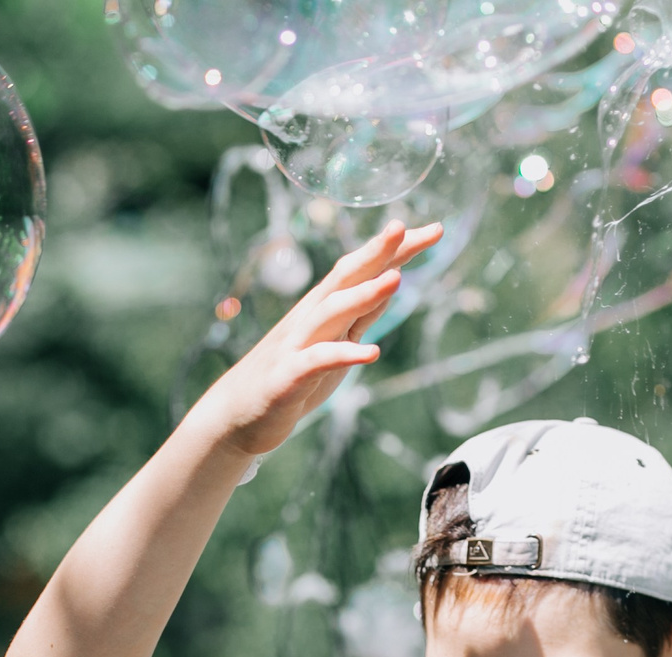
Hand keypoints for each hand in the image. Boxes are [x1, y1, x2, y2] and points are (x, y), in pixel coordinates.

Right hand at [185, 221, 441, 460]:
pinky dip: (342, 354)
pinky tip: (370, 352)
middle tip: (403, 227)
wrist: (238, 413)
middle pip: (345, 277)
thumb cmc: (291, 376)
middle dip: (375, 253)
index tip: (434, 229)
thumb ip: (362, 313)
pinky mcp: (287, 377)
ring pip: (331, 311)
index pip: (363, 269)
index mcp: (324, 307)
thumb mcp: (335, 341)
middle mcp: (310, 318)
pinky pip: (316, 361)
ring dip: (363, 295)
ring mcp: (296, 345)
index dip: (397, 250)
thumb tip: (391, 281)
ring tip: (396, 280)